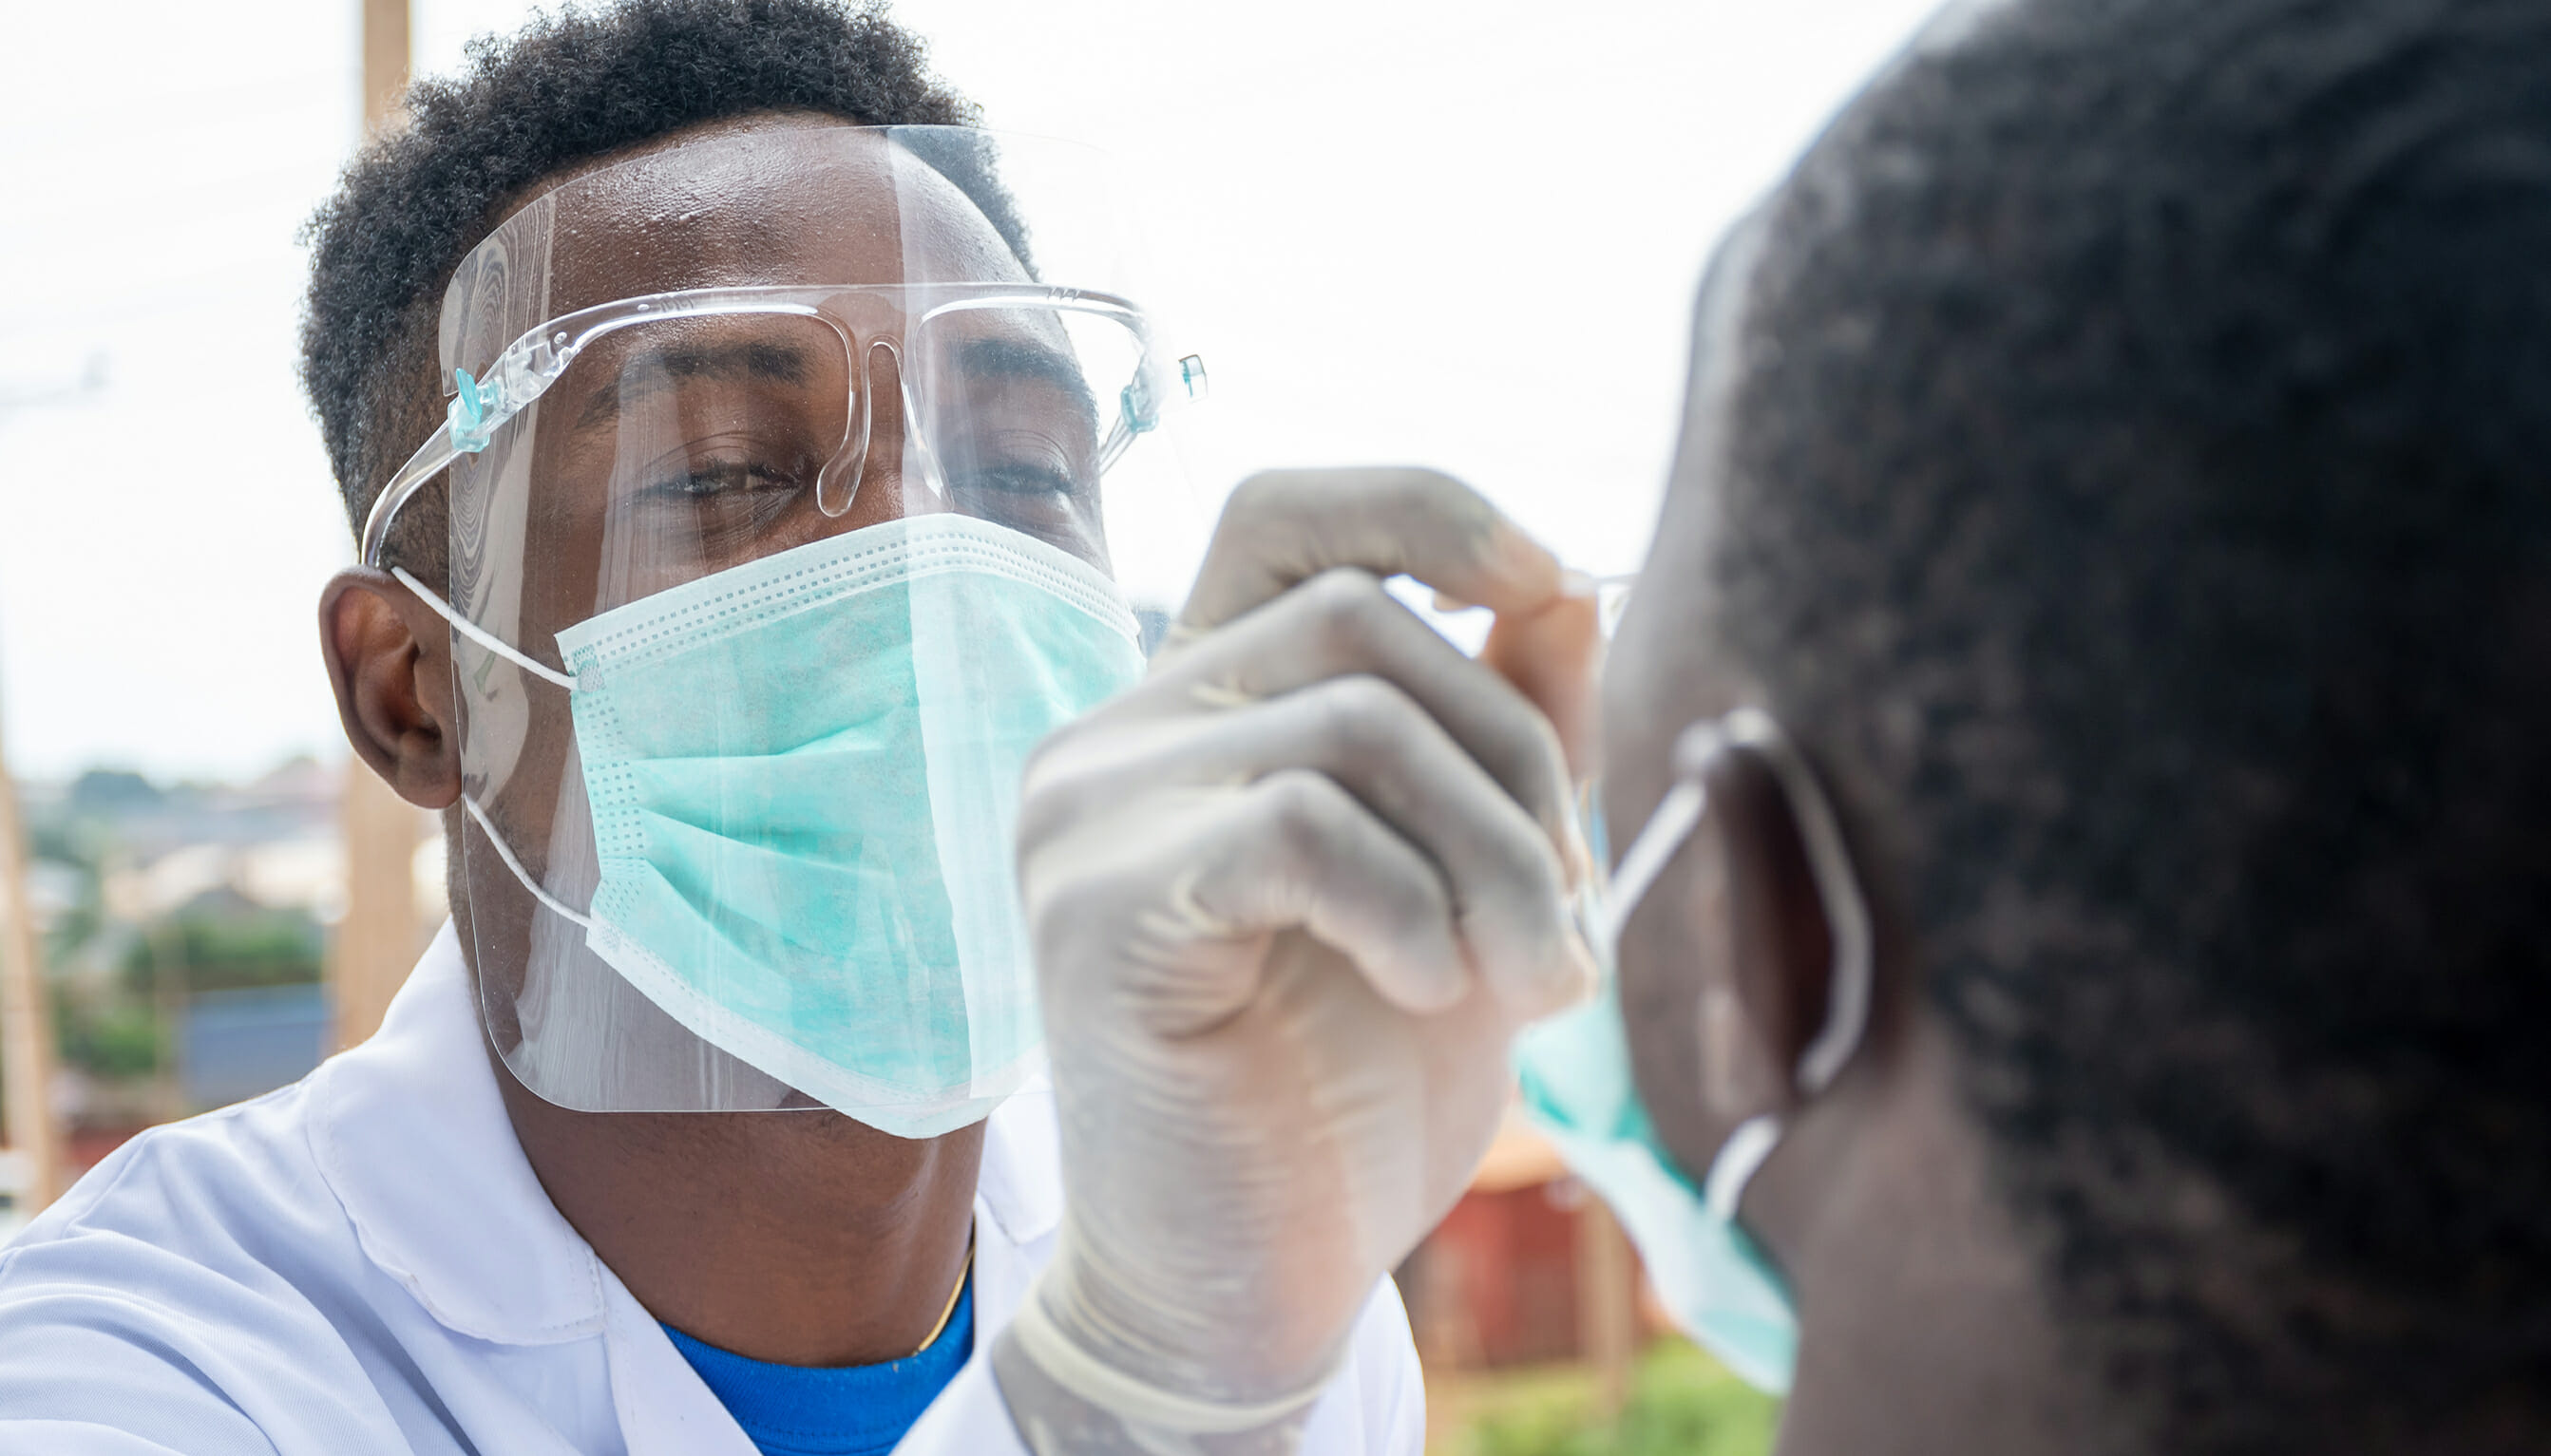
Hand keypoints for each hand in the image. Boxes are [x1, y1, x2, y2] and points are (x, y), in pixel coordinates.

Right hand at [997, 468, 1598, 1452]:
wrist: (1246, 1285)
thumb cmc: (1352, 1089)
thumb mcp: (1469, 888)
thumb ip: (1504, 741)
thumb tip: (1567, 583)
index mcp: (1196, 713)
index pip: (1281, 514)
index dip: (1422, 505)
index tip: (1543, 577)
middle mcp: (1116, 735)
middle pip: (1363, 620)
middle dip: (1519, 759)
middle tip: (1569, 922)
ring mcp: (1085, 813)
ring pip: (1353, 721)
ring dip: (1501, 856)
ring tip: (1536, 980)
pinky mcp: (1093, 908)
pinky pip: (1300, 825)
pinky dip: (1413, 908)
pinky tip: (1432, 995)